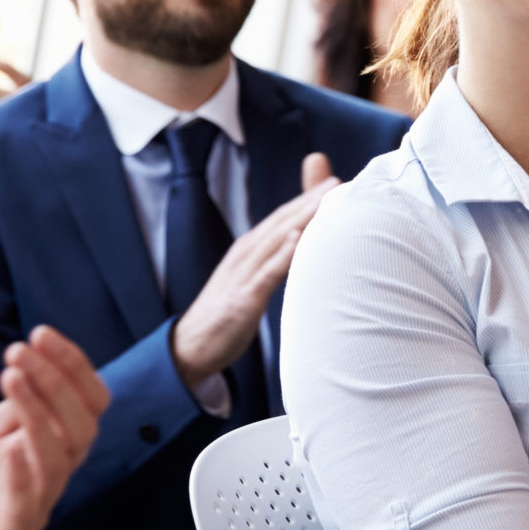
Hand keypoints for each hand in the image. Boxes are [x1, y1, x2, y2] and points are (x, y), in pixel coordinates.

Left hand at [0, 327, 109, 529]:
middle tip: (22, 349)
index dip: (73, 367)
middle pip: (81, 428)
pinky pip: (25, 509)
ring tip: (11, 377)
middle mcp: (51, 479)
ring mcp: (33, 511)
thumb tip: (30, 367)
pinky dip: (21, 476)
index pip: (86, 404)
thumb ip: (10, 411)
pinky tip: (8, 448)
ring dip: (39, 413)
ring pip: (57, 461)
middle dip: (57, 382)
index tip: (41, 333)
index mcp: (50, 451)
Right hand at [171, 152, 338, 386]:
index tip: (335, 182)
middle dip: (309, 200)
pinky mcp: (242, 300)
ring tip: (325, 200)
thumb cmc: (225, 314)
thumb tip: (295, 250)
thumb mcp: (250, 282)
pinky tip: (297, 240)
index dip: (307, 199)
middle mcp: (245, 256)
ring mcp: (242, 276)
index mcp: (248, 251)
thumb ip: (272, 264)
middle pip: (281, 222)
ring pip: (275, 241)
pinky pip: (265, 274)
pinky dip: (282, 256)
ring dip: (300, 219)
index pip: (282, 219)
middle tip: (338, 181)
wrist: (190, 347)